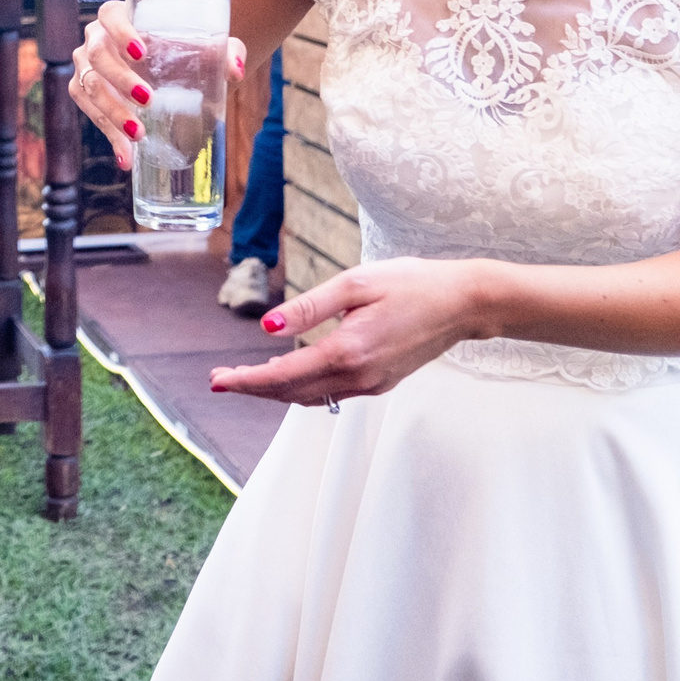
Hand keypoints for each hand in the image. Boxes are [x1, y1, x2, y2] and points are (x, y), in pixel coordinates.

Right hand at [67, 0, 246, 163]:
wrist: (169, 61)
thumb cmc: (183, 45)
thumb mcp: (206, 43)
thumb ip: (226, 50)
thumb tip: (235, 70)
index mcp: (118, 14)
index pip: (111, 15)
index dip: (121, 32)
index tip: (141, 53)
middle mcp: (95, 37)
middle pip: (97, 55)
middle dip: (121, 80)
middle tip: (149, 100)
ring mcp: (85, 65)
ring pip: (88, 87)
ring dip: (112, 113)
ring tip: (139, 135)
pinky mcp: (83, 91)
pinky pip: (89, 112)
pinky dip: (108, 135)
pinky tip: (126, 157)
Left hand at [208, 258, 483, 405]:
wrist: (463, 303)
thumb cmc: (410, 283)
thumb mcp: (355, 283)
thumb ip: (309, 307)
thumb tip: (267, 328)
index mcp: (348, 351)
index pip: (283, 376)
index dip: (246, 381)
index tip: (216, 381)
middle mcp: (358, 376)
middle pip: (292, 394)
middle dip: (253, 388)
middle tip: (220, 379)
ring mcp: (371, 384)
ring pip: (311, 398)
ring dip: (275, 391)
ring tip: (244, 377)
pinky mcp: (380, 382)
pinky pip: (331, 393)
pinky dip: (302, 388)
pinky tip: (287, 375)